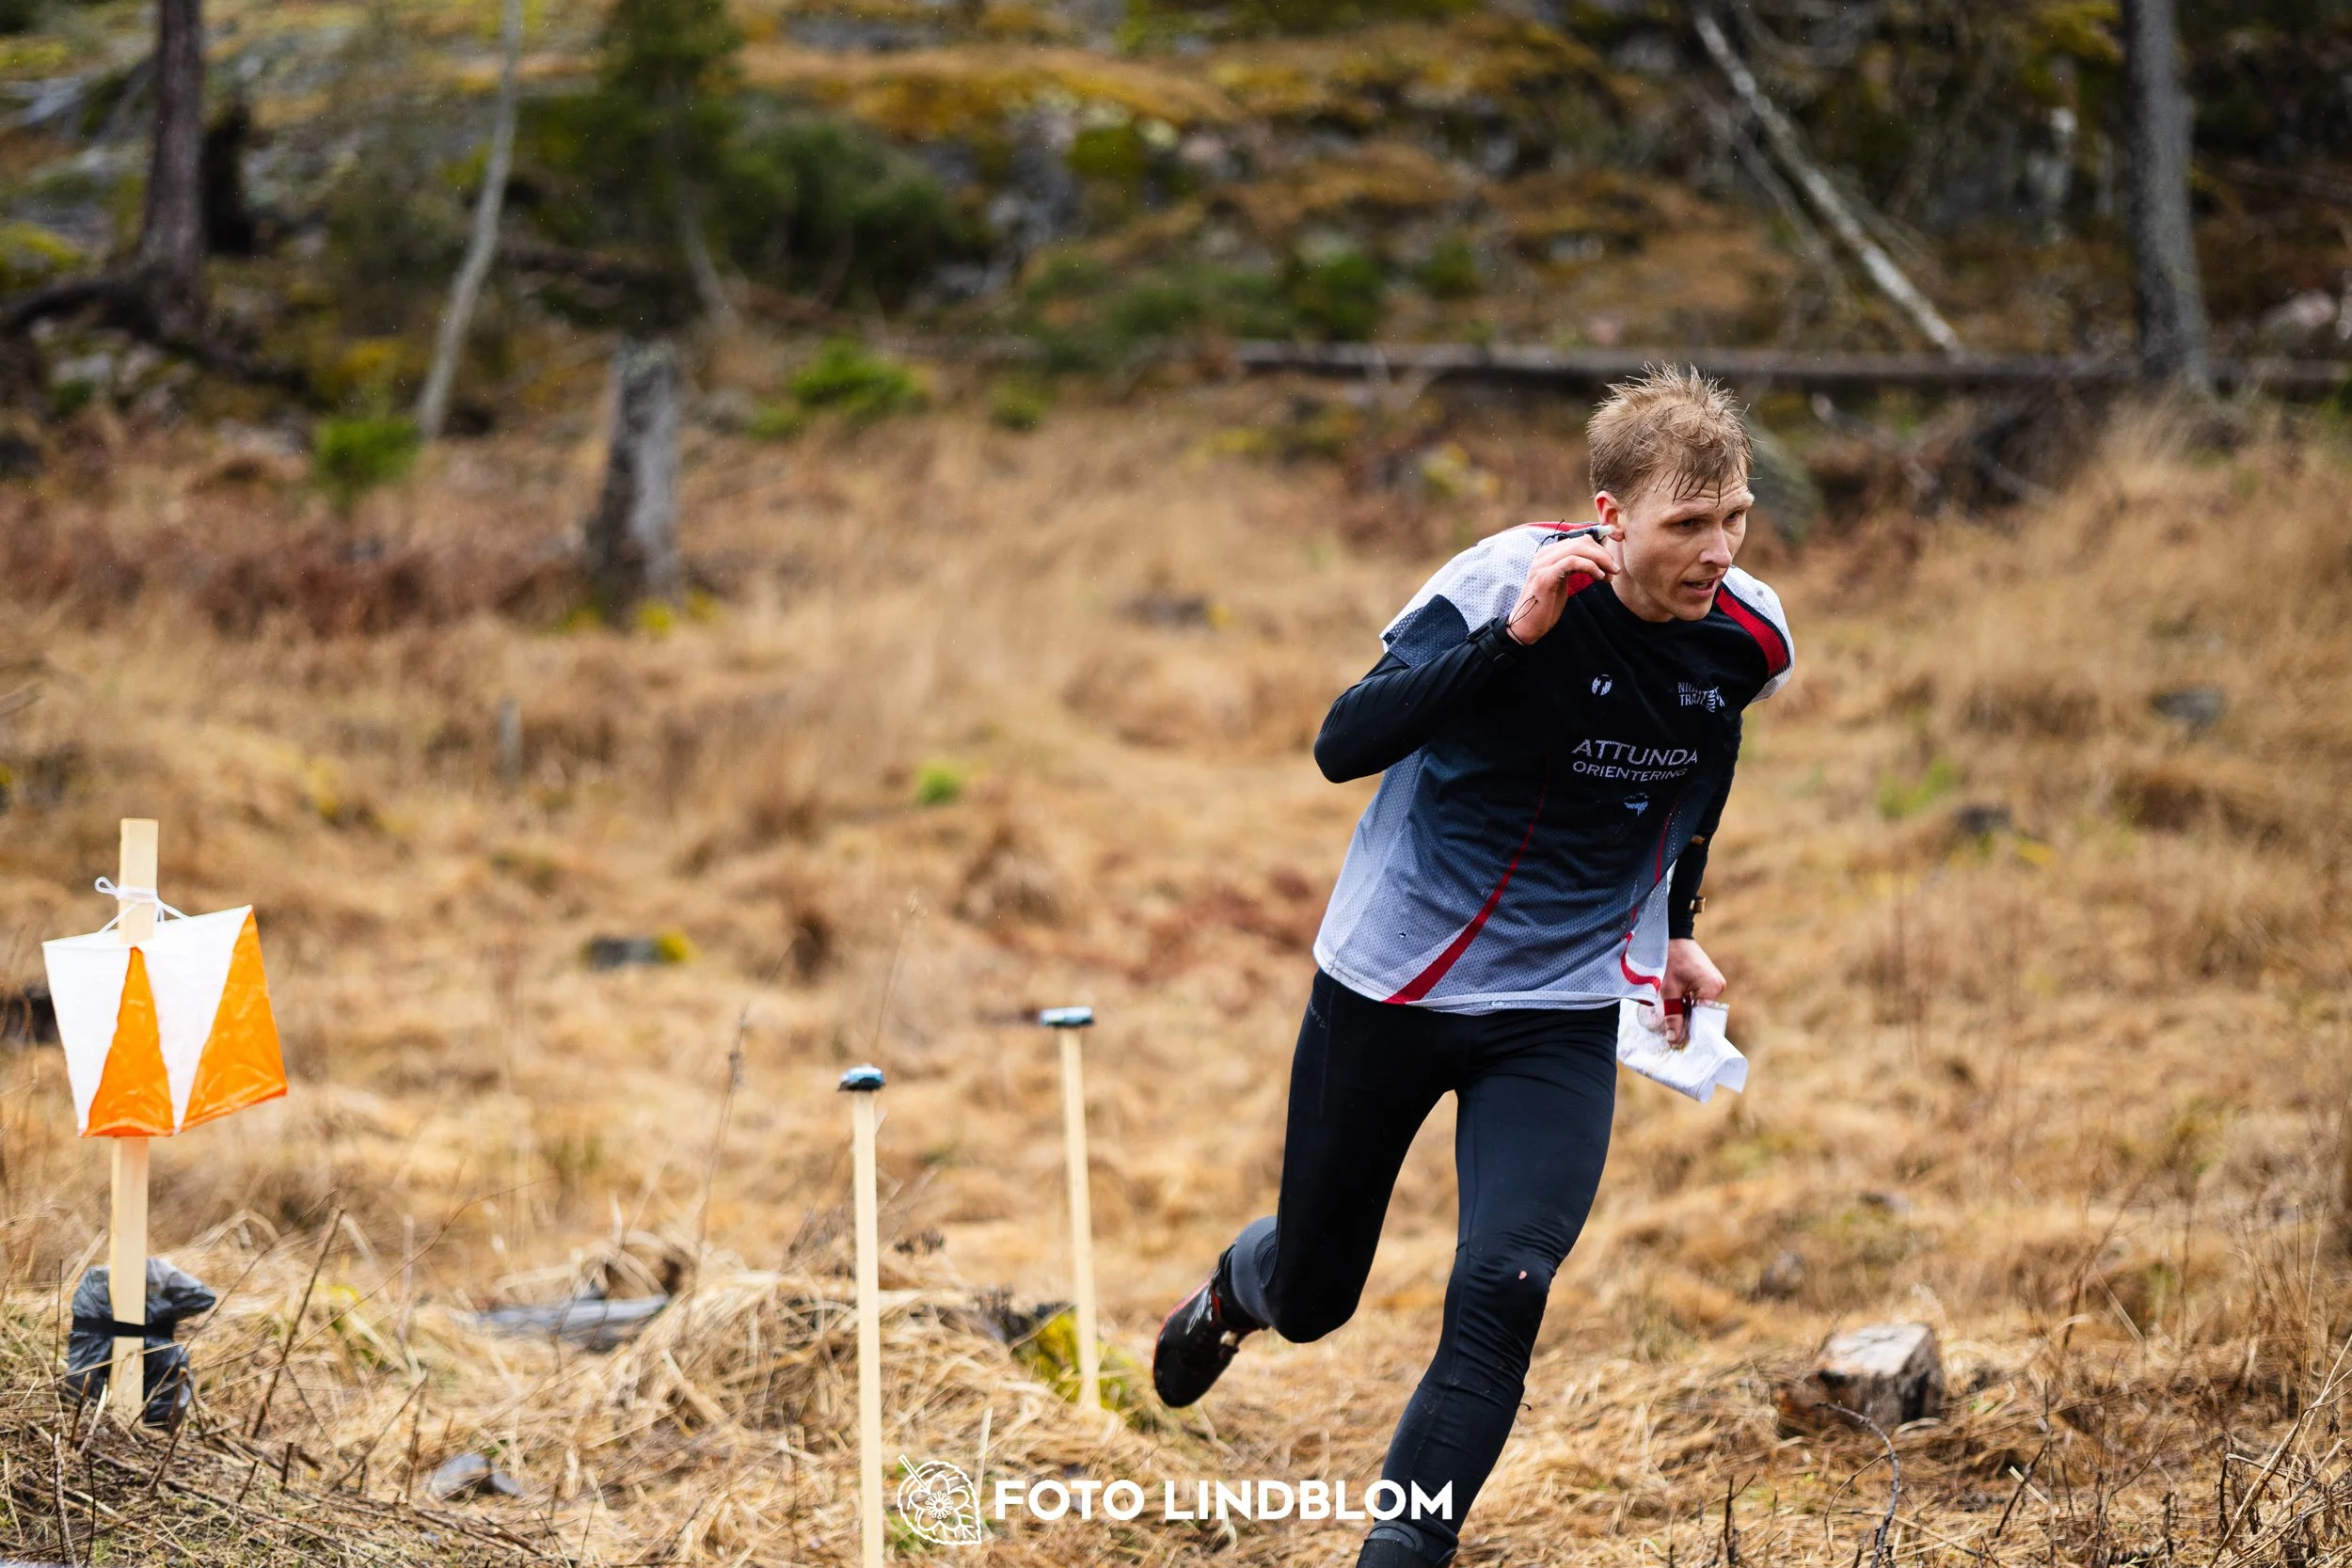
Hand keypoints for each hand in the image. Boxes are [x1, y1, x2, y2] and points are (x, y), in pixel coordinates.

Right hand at [1505, 527, 1620, 644]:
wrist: (1527, 624)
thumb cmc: (1546, 605)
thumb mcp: (1562, 580)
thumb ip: (1573, 567)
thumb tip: (1597, 559)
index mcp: (1548, 553)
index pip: (1579, 540)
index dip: (1599, 550)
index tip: (1610, 565)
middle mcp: (1544, 555)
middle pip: (1581, 542)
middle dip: (1603, 554)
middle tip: (1614, 570)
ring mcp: (1543, 564)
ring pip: (1578, 549)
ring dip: (1600, 560)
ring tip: (1609, 575)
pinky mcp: (1545, 576)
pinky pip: (1572, 562)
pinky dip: (1590, 567)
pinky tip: (1598, 577)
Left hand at [1660, 937, 1724, 1044]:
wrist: (1672, 938)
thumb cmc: (1670, 960)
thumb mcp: (1668, 990)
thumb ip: (1673, 1016)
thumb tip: (1674, 1040)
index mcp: (1712, 989)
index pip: (1704, 1019)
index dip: (1691, 1030)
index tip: (1678, 1041)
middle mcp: (1719, 987)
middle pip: (1704, 1014)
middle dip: (1689, 1023)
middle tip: (1673, 1034)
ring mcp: (1716, 984)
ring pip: (1702, 1008)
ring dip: (1689, 1013)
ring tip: (1674, 1020)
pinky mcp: (1710, 981)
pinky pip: (1702, 1000)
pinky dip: (1691, 1005)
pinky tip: (1679, 1007)